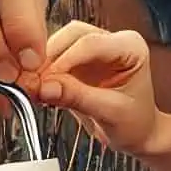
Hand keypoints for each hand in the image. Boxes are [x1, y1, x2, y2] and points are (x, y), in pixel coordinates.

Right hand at [37, 21, 158, 154]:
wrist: (136, 134)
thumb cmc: (135, 123)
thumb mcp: (110, 113)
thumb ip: (79, 98)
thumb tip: (47, 87)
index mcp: (130, 47)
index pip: (91, 43)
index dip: (65, 60)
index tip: (46, 80)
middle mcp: (111, 41)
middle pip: (72, 36)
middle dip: (50, 58)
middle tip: (34, 83)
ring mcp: (92, 49)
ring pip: (59, 42)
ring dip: (43, 64)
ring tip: (34, 88)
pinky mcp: (77, 60)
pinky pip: (54, 57)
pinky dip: (43, 72)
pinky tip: (38, 88)